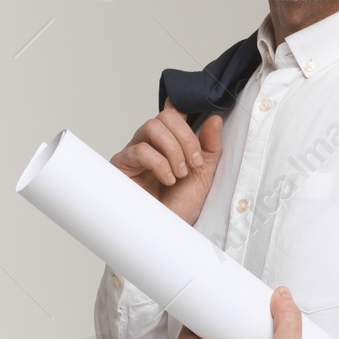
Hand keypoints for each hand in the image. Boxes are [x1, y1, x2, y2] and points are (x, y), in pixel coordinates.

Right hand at [109, 97, 222, 224]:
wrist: (169, 231)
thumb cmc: (182, 205)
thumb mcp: (205, 173)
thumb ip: (210, 146)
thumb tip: (215, 120)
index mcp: (171, 142)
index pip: (173, 113)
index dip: (183, 108)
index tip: (195, 118)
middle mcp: (152, 144)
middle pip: (165, 117)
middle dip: (185, 138)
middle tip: (193, 163)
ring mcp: (136, 152)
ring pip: (152, 127)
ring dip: (173, 150)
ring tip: (180, 173)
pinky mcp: (123, 164)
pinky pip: (140, 150)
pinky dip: (160, 163)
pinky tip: (167, 179)